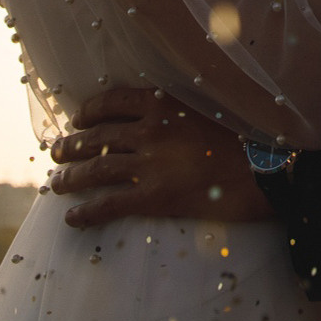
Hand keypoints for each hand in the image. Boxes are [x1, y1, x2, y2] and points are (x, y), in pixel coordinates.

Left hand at [47, 86, 274, 228]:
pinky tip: (72, 218)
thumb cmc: (241, 141)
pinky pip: (109, 204)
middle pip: (98, 137)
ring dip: (70, 177)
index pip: (112, 102)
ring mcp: (149, 164)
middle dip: (71, 146)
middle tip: (56, 153)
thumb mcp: (205, 110)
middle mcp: (149, 131)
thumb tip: (150, 118)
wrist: (264, 172)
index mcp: (162, 105)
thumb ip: (175, 111)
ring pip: (96, 169)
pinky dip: (87, 211)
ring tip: (55, 183)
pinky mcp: (153, 197)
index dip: (89, 112)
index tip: (78, 120)